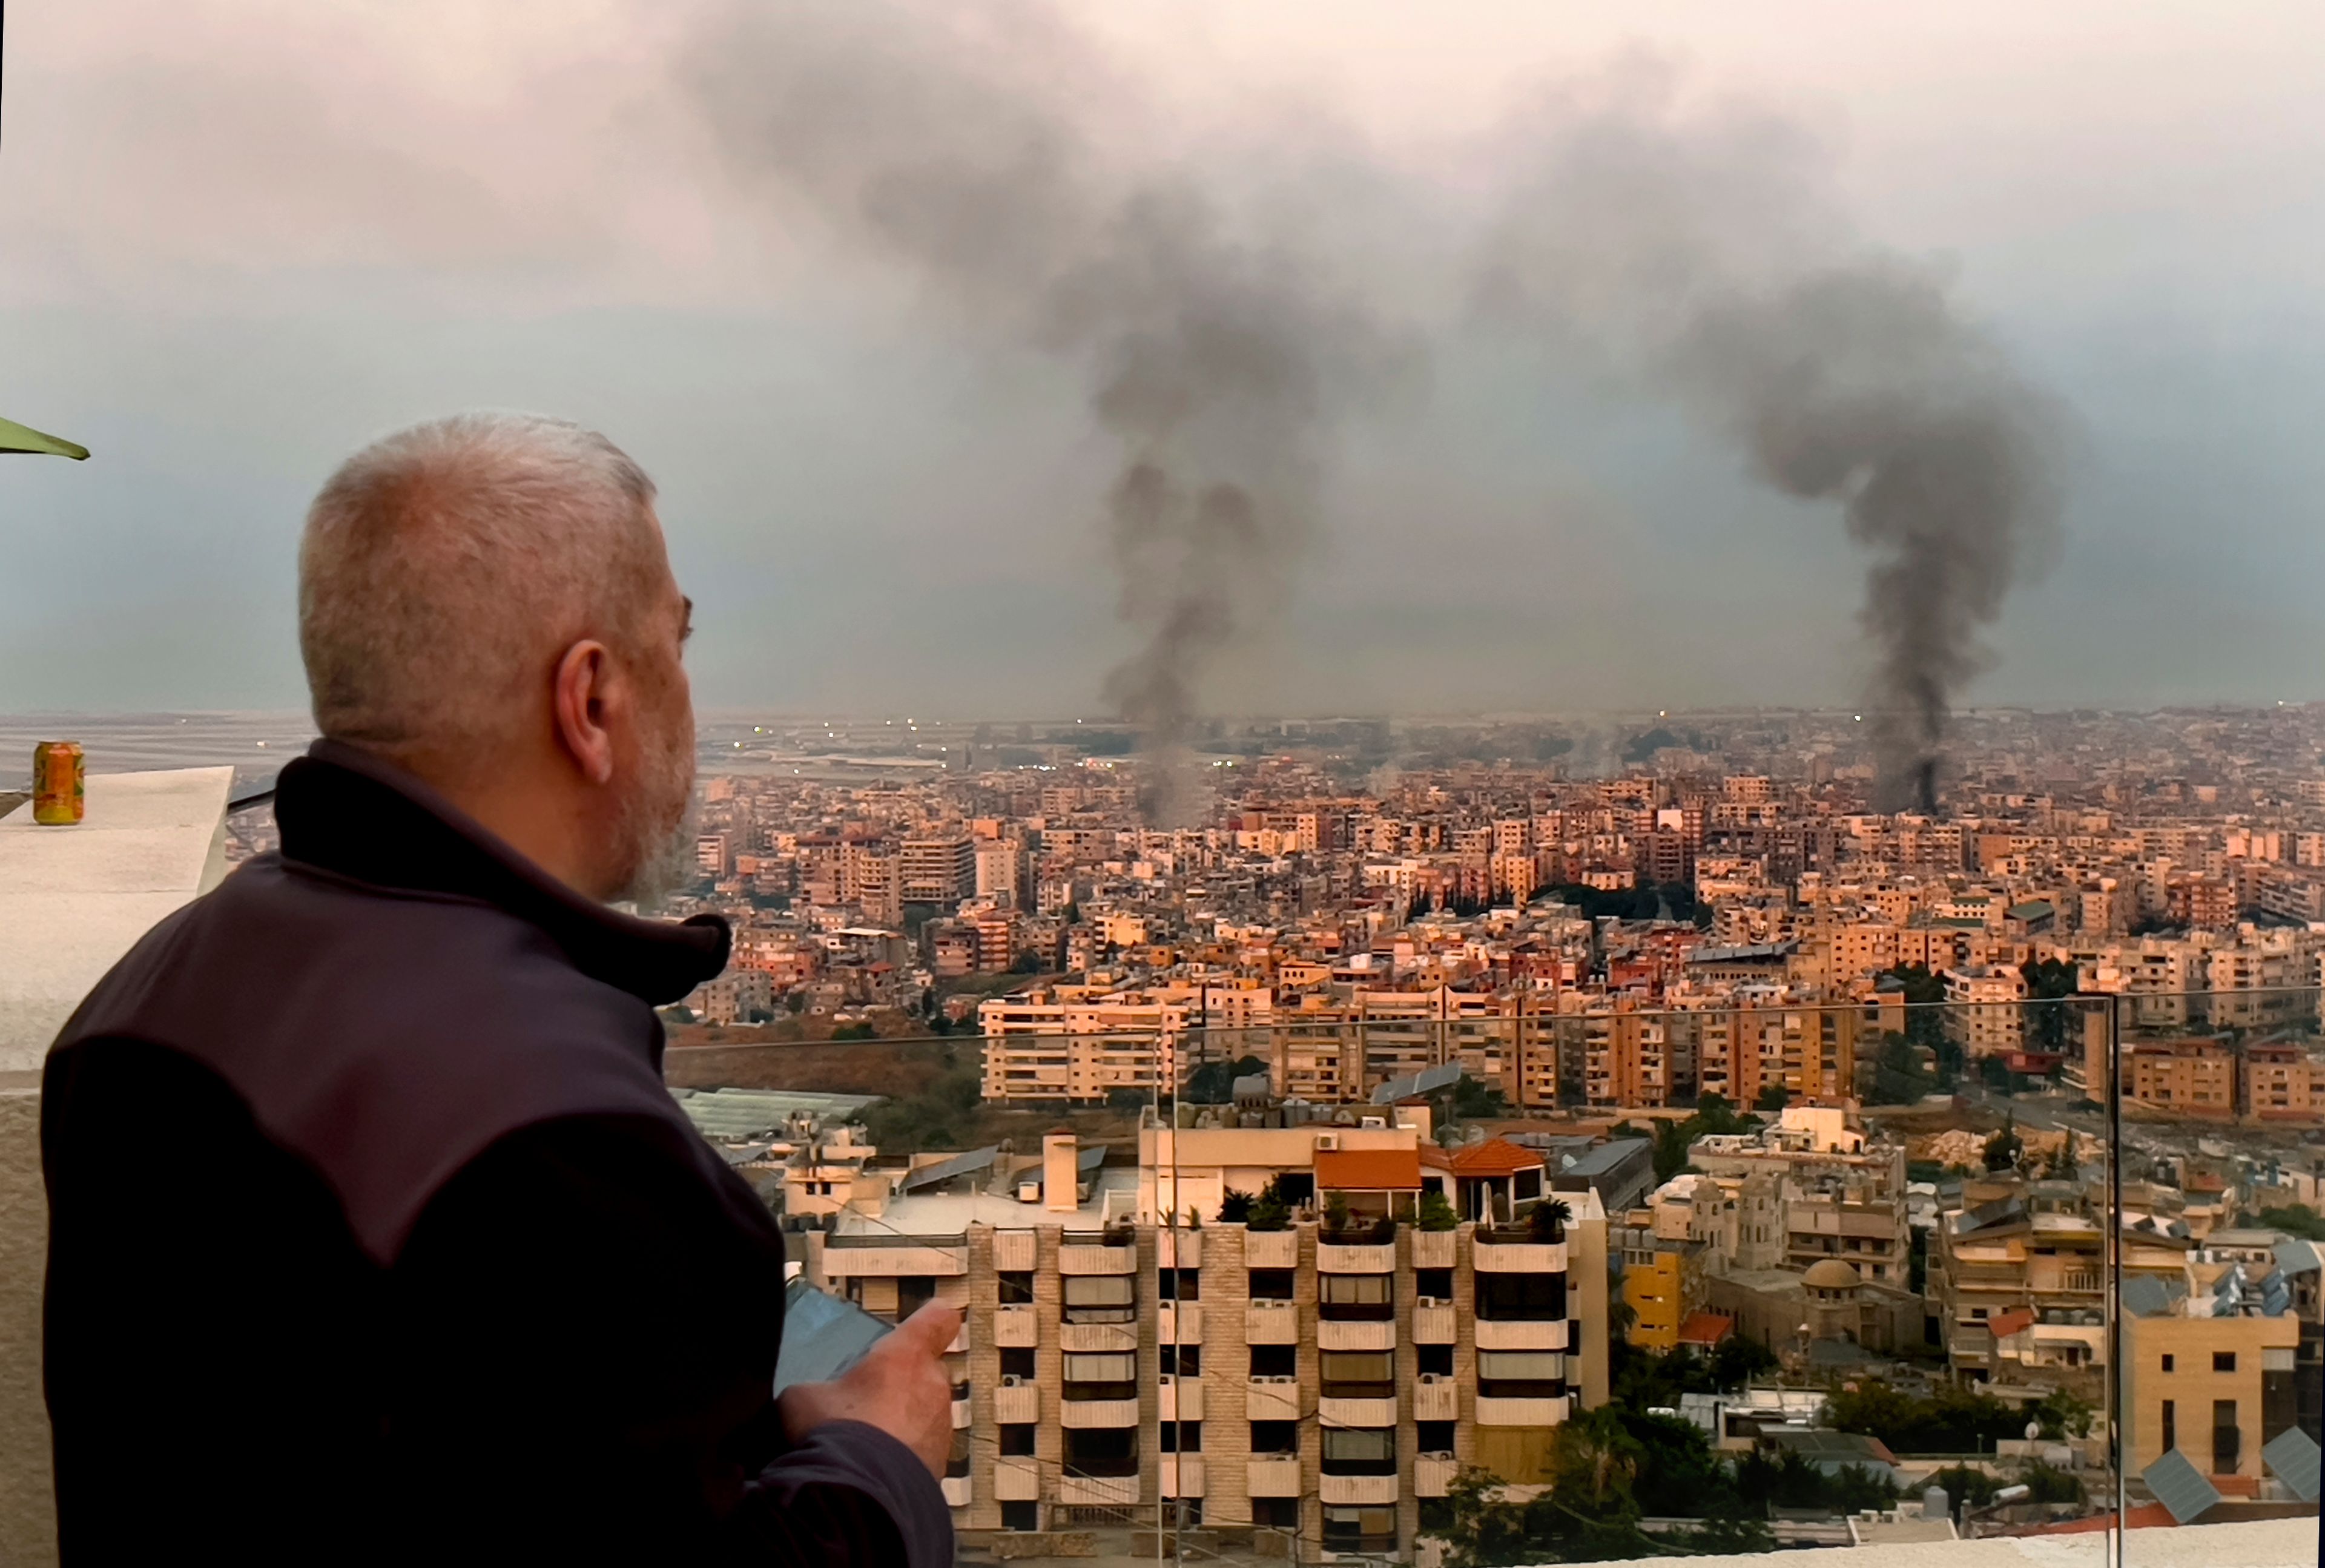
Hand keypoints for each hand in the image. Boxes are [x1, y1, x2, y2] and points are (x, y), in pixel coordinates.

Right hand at [778, 1299, 960, 1476]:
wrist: (861, 1496)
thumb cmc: (836, 1434)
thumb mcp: (803, 1398)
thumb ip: (817, 1389)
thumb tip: (810, 1399)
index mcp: (905, 1355)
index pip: (937, 1319)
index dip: (930, 1319)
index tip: (925, 1322)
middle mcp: (932, 1385)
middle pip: (929, 1370)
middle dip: (904, 1381)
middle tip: (871, 1397)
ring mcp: (941, 1427)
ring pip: (928, 1412)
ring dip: (906, 1420)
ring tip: (869, 1438)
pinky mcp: (940, 1465)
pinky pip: (924, 1449)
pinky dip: (906, 1454)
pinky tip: (875, 1467)